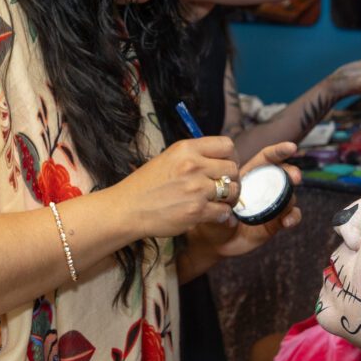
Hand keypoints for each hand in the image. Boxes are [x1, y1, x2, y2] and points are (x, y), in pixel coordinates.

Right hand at [109, 136, 239, 237]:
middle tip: (224, 188)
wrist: (127, 209)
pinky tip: (212, 215)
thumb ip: (195, 156)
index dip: (231, 157)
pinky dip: (222, 215)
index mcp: (186, 149)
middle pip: (233, 168)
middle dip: (232, 180)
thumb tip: (222, 160)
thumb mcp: (169, 159)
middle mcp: (193, 165)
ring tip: (219, 202)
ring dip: (230, 199)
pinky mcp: (196, 211)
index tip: (225, 167)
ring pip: (233, 191)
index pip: (227, 145)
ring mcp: (196, 189)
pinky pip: (224, 212)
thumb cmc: (146, 185)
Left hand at [189, 143, 304, 261]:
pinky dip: (293, 217)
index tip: (291, 147)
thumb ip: (221, 201)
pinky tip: (287, 221)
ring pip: (289, 196)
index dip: (278, 151)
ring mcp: (271, 204)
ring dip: (291, 197)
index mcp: (250, 177)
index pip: (266, 159)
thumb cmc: (211, 214)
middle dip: (291, 172)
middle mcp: (264, 188)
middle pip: (282, 175)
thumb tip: (229, 204)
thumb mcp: (213, 203)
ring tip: (287, 204)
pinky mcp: (276, 221)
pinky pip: (290, 216)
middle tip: (295, 176)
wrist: (214, 239)